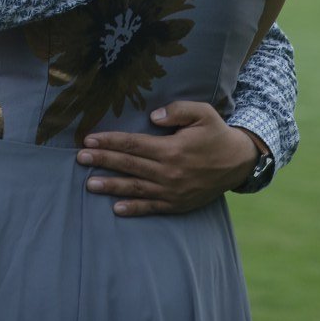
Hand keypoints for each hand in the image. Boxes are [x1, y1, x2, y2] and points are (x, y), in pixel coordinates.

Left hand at [76, 101, 259, 216]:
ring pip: (136, 188)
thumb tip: (153, 116)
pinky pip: (152, 207)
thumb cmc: (216, 134)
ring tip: (89, 184)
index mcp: (172, 149)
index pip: (133, 144)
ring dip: (111, 186)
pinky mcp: (177, 204)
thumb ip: (178, 111)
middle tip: (80, 158)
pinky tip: (116, 208)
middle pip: (129, 165)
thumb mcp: (203, 113)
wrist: (239, 162)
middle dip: (103, 161)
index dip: (110, 141)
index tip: (90, 139)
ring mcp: (172, 191)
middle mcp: (169, 172)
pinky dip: (133, 209)